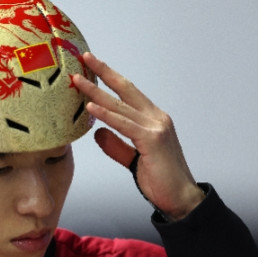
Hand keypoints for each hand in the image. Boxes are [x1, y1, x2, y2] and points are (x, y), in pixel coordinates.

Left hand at [72, 52, 203, 220]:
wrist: (180, 198)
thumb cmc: (160, 179)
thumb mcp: (133, 158)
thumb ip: (116, 145)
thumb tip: (98, 132)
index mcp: (153, 119)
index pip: (128, 93)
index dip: (110, 78)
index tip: (92, 65)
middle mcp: (156, 118)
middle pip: (125, 90)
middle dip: (103, 72)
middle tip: (84, 58)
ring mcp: (156, 127)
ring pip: (120, 105)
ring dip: (96, 92)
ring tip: (77, 81)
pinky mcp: (152, 140)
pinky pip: (124, 124)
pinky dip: (106, 114)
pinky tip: (90, 107)